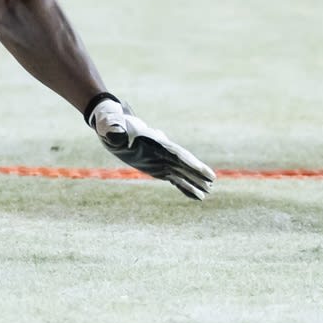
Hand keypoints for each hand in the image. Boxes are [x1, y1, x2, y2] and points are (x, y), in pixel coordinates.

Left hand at [86, 95, 215, 199]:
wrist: (111, 127)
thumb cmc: (111, 126)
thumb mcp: (110, 128)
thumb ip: (115, 130)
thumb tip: (118, 135)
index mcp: (154, 142)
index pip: (176, 153)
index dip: (190, 162)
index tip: (202, 169)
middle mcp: (161, 152)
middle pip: (183, 163)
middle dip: (197, 172)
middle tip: (212, 180)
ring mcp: (161, 160)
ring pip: (181, 172)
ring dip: (193, 182)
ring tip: (207, 192)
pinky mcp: (157, 168)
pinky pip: (175, 178)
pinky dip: (185, 187)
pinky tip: (195, 196)